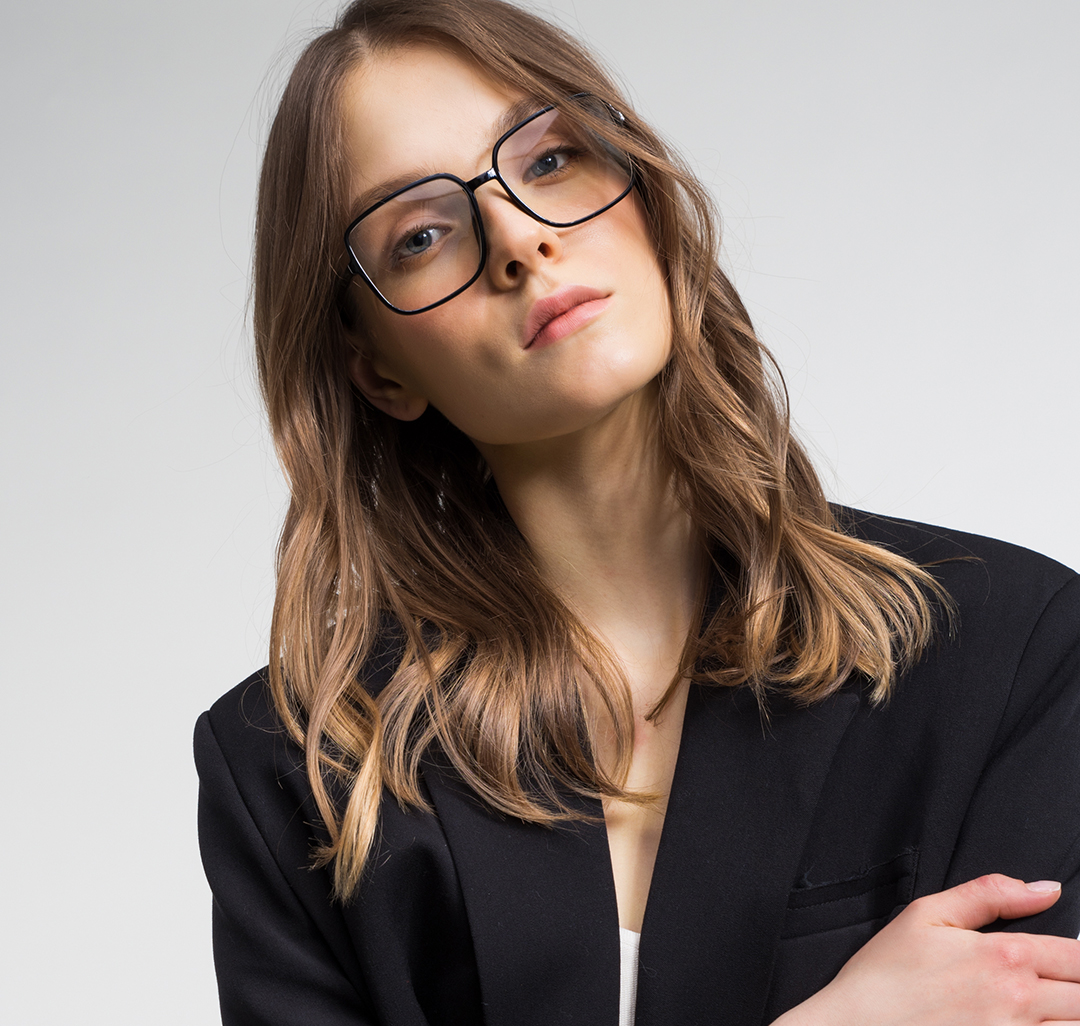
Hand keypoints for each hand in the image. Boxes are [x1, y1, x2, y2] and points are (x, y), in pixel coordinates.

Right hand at [774, 874, 1079, 1024]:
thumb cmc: (885, 975)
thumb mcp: (927, 914)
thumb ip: (989, 894)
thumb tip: (1045, 889)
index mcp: (1004, 955)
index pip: (1079, 956)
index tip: (1071, 961)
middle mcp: (1019, 1000)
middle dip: (1079, 986)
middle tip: (1061, 984)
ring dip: (1072, 1015)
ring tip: (1055, 1006)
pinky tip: (1041, 1024)